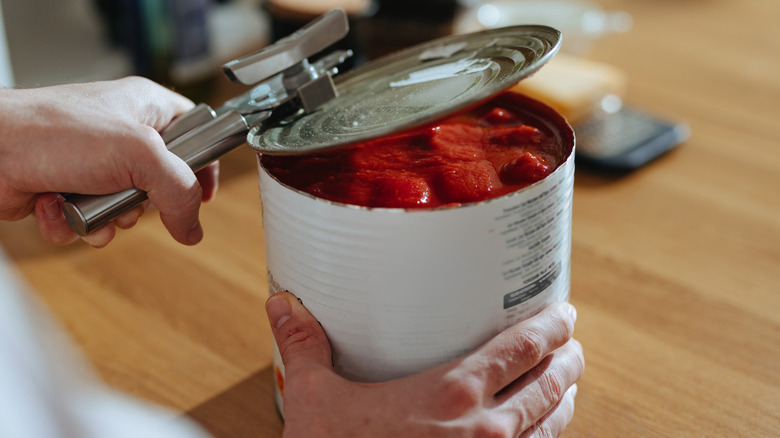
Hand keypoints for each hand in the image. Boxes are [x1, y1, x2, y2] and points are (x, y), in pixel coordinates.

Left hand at [0, 76, 218, 246]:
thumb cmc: (52, 131)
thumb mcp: (139, 154)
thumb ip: (179, 191)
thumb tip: (193, 227)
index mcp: (146, 109)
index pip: (195, 133)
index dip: (204, 164)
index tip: (205, 193)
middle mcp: (122, 136)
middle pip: (162, 184)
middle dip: (145, 203)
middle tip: (132, 194)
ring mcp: (94, 164)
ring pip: (127, 210)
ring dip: (110, 218)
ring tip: (89, 202)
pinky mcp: (69, 189)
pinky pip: (93, 222)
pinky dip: (78, 224)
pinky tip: (60, 207)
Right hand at [266, 293, 582, 437]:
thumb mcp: (314, 400)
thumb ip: (304, 347)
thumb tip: (281, 305)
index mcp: (452, 393)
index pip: (523, 348)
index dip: (551, 326)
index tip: (564, 313)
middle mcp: (486, 429)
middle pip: (550, 384)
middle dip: (568, 359)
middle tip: (572, 344)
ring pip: (552, 426)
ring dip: (565, 399)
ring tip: (567, 383)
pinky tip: (539, 432)